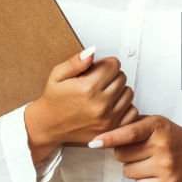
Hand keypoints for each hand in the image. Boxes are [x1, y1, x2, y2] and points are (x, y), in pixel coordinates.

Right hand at [24, 48, 138, 160]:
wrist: (49, 127)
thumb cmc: (54, 101)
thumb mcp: (58, 75)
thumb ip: (76, 62)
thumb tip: (91, 52)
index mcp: (87, 88)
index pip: (114, 65)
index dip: (105, 64)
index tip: (98, 69)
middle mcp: (100, 104)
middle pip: (122, 77)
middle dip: (111, 76)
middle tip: (98, 82)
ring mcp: (108, 119)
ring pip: (128, 93)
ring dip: (119, 91)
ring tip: (103, 94)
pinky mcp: (113, 129)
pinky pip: (132, 111)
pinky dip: (125, 107)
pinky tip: (111, 106)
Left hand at [88, 115, 181, 181]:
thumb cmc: (170, 136)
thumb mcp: (155, 123)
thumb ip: (132, 126)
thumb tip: (105, 136)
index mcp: (157, 126)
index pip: (129, 133)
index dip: (110, 138)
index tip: (94, 143)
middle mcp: (162, 146)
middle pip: (122, 155)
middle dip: (124, 153)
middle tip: (139, 150)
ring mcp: (166, 167)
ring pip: (128, 171)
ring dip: (132, 167)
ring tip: (148, 161)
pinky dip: (142, 181)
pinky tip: (154, 172)